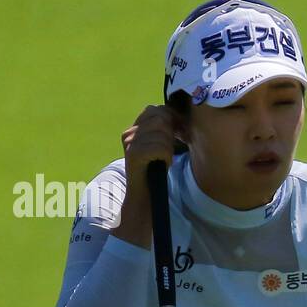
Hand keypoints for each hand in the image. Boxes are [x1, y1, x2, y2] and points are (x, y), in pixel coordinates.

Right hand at [115, 105, 182, 247]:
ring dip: (169, 148)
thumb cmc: (155, 171)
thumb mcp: (159, 146)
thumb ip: (164, 129)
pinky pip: (160, 147)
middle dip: (171, 134)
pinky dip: (166, 157)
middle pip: (160, 118)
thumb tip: (177, 115)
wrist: (144, 196)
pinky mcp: (133, 154)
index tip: (177, 135)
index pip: (156, 110)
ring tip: (163, 160)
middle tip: (170, 150)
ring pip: (162, 133)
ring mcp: (129, 143)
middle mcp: (129, 133)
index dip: (171, 119)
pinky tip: (162, 165)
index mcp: (133, 129)